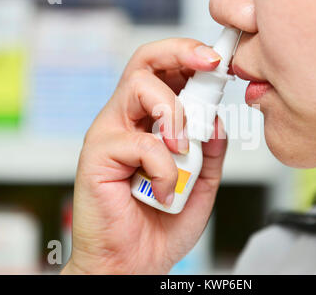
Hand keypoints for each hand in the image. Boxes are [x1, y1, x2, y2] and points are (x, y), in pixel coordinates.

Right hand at [62, 39, 226, 273]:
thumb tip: (216, 121)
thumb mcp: (201, 183)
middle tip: (208, 64)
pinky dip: (166, 167)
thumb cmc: (162, 224)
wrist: (134, 263)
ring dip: (174, 113)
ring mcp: (109, 135)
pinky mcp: (97, 155)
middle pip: (144, 62)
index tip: (218, 61)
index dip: (189, 57)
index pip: (164, 72)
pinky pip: (142, 143)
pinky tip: (167, 191)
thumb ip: (210, 151)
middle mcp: (126, 121)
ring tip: (184, 147)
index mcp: (149, 123)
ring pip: (139, 87)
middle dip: (180, 53)